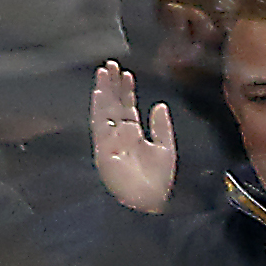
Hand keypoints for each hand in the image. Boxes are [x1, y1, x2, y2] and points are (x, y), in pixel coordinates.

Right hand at [90, 62, 177, 213]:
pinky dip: (99, 109)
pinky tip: (100, 94)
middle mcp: (120, 135)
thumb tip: (159, 105)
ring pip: (104, 111)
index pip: (128, 107)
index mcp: (135, 135)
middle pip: (113, 105)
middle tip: (111, 65)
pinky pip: (99, 125)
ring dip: (103, 91)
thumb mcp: (166, 148)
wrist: (149, 201)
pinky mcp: (102, 149)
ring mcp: (110, 141)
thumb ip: (162, 127)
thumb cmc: (159, 180)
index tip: (128, 74)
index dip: (127, 91)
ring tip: (104, 72)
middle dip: (112, 85)